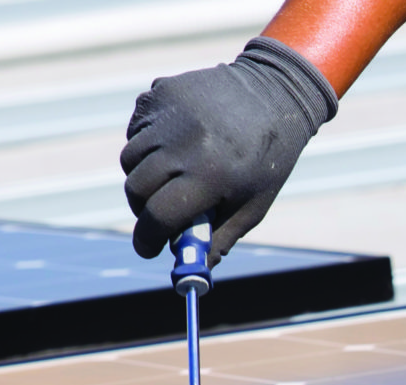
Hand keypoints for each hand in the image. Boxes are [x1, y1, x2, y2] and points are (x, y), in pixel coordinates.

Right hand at [121, 37, 336, 265]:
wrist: (275, 93)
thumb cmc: (267, 160)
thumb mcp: (253, 206)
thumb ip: (219, 239)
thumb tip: (194, 270)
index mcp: (210, 175)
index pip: (159, 216)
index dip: (148, 239)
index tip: (148, 248)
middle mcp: (184, 143)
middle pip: (136, 189)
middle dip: (143, 210)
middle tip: (158, 215)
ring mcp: (169, 114)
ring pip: (131, 160)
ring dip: (143, 177)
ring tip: (171, 176)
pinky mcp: (160, 93)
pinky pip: (136, 130)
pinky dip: (146, 145)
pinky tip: (174, 144)